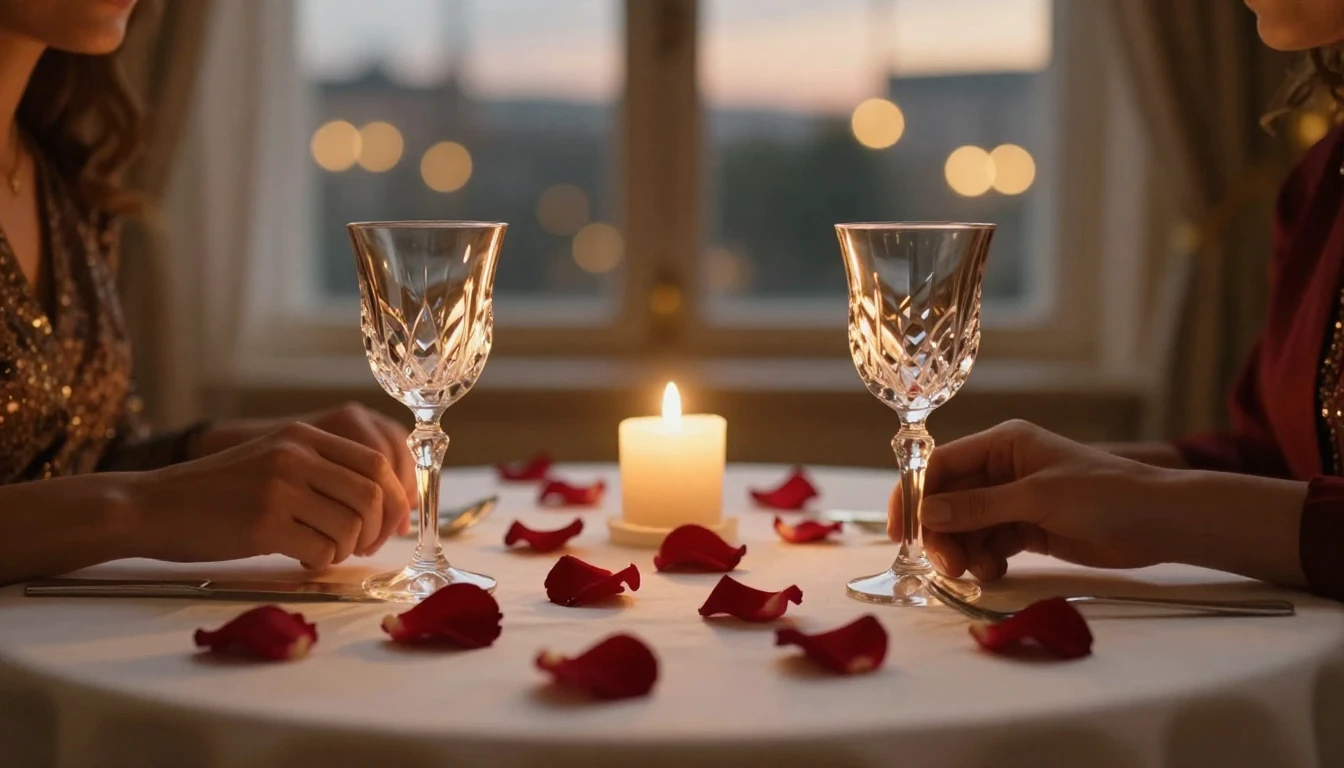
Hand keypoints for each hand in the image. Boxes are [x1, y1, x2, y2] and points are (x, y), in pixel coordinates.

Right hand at [132, 423, 411, 568]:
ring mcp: (279, 488)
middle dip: (378, 527)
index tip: (389, 523)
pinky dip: (321, 560)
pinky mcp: (264, 523)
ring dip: (347, 548)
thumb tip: (383, 502)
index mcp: (302, 436)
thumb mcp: (272, 461)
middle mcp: (295, 454)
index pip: (376, 461)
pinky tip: (302, 558)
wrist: (152, 505)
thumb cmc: (217, 493)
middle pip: (373, 493)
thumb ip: (321, 471)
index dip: (394, 496)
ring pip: (351, 525)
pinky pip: (321, 549)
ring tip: (326, 551)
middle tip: (363, 547)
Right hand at [891, 420, 1168, 582]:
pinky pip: (989, 543)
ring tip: (977, 572)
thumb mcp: (1037, 498)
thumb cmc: (1105, 494)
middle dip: (942, 532)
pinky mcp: (1027, 529)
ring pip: (966, 527)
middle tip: (945, 565)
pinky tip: (993, 572)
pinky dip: (984, 559)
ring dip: (963, 550)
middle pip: (949, 500)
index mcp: (1002, 444)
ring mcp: (1013, 500)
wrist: (1159, 523)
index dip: (915, 495)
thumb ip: (980, 506)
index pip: (940, 465)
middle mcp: (1002, 469)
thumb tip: (927, 514)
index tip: (901, 532)